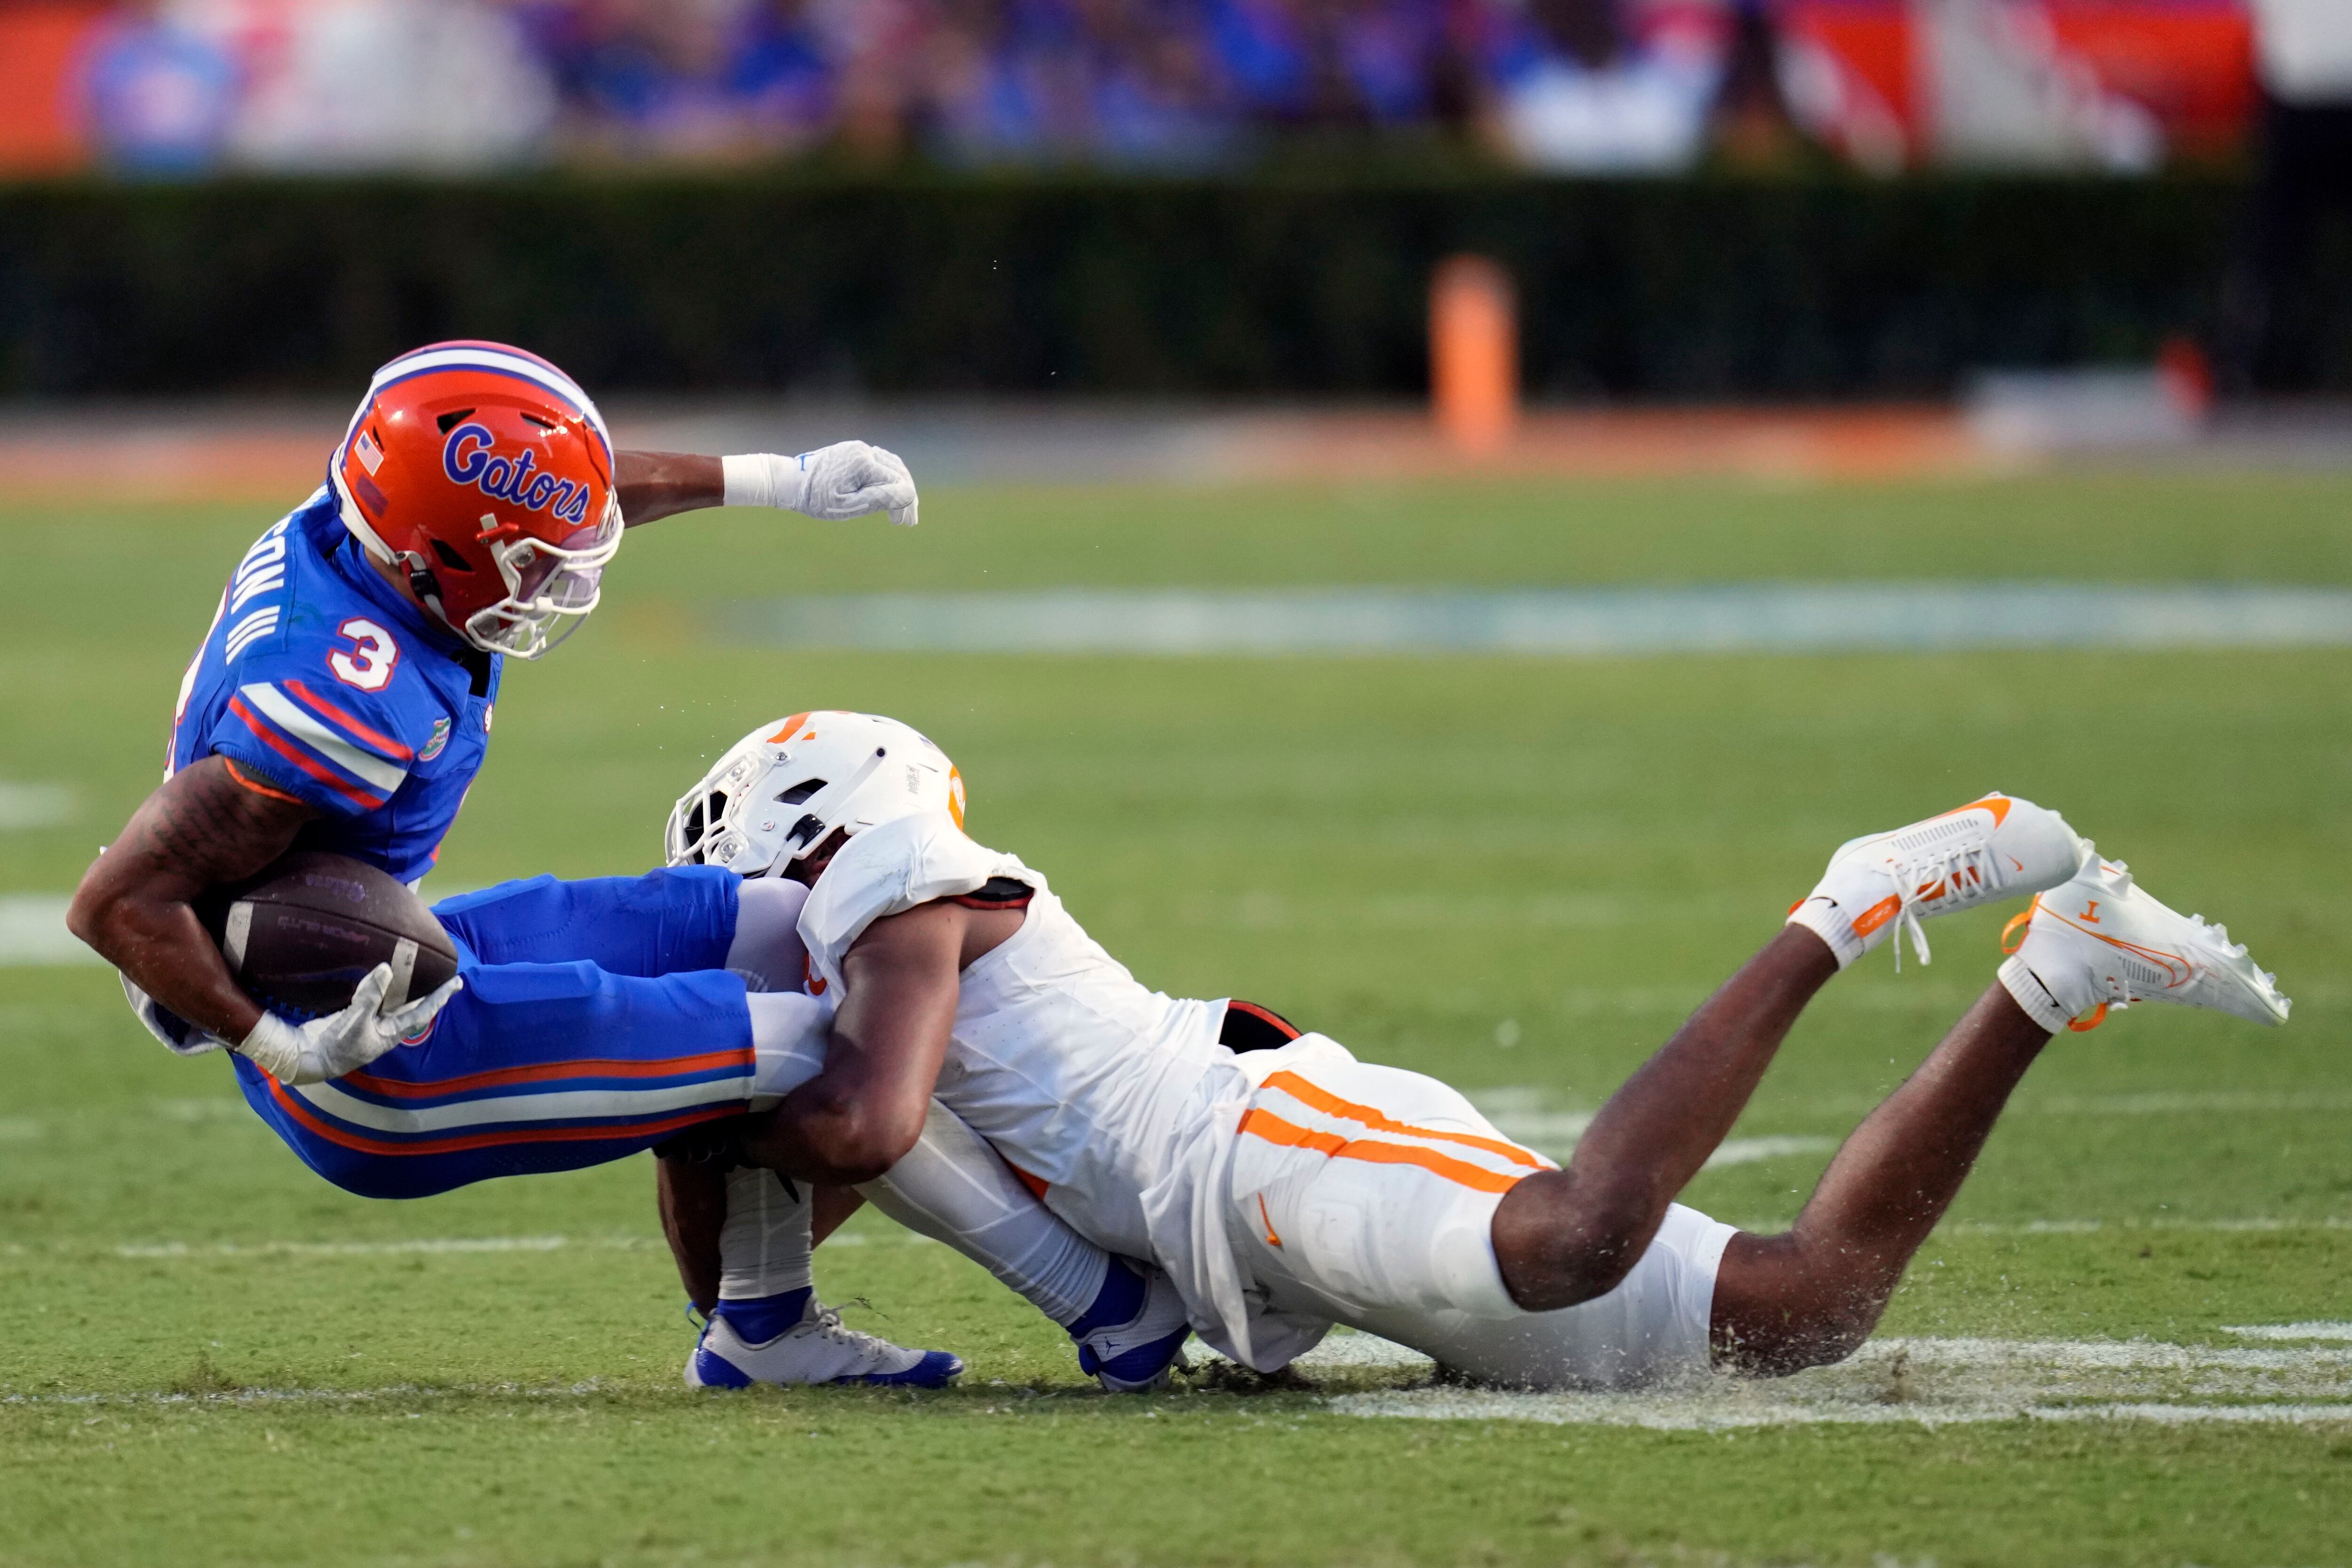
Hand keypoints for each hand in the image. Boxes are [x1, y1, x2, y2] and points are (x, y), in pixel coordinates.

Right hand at [235, 963, 462, 1084]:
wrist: (309, 1057)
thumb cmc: (337, 1046)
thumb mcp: (355, 1021)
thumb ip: (371, 995)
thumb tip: (387, 969)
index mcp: (393, 1032)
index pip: (424, 1010)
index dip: (440, 997)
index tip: (457, 982)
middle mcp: (386, 1027)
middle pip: (413, 1004)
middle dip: (427, 989)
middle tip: (443, 972)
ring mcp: (371, 1022)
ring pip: (394, 1000)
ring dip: (405, 986)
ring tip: (418, 969)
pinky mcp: (355, 1017)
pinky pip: (374, 999)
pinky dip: (380, 987)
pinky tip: (384, 975)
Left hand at [725, 444, 918, 526]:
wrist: (790, 481)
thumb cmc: (815, 498)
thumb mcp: (847, 506)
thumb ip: (879, 500)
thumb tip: (907, 495)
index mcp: (864, 463)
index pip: (898, 484)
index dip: (904, 504)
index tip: (900, 523)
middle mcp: (864, 450)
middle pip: (899, 473)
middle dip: (906, 498)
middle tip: (907, 522)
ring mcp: (859, 449)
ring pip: (892, 466)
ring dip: (900, 487)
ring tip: (903, 507)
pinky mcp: (854, 452)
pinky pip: (880, 463)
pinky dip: (889, 478)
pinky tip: (890, 492)